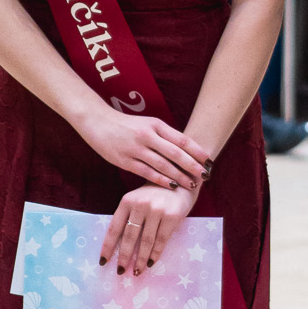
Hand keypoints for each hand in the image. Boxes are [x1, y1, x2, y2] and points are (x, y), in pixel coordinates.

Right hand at [74, 101, 210, 190]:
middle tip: (205, 176)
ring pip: (163, 165)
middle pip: (175, 153)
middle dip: (192, 166)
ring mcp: (136, 149)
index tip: (209, 161)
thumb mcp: (148, 124)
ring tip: (191, 185)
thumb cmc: (126, 125)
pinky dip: (160, 180)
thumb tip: (185, 150)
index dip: (197, 151)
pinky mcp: (125, 160)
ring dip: (179, 176)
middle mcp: (148, 136)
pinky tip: (171, 186)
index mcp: (156, 125)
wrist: (97, 121)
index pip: (182, 139)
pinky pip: (146, 172)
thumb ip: (164, 135)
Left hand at [100, 182, 197, 274]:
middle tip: (121, 272)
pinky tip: (151, 263)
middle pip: (129, 236)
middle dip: (124, 257)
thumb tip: (118, 246)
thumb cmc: (155, 195)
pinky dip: (156, 254)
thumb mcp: (137, 200)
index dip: (108, 246)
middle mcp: (140, 205)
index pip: (114, 227)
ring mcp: (157, 210)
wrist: (181, 182)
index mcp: (127, 201)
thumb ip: (128, 217)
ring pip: (146, 241)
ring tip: (137, 272)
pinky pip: (161, 240)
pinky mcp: (172, 216)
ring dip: (141, 259)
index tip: (103, 261)